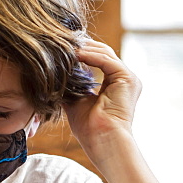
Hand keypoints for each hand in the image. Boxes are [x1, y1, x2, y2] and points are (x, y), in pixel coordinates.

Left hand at [63, 39, 141, 161]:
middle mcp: (124, 79)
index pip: (98, 59)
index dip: (81, 52)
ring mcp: (128, 78)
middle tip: (61, 41)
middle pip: (102, 52)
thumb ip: (71, 86)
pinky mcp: (127, 78)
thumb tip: (54, 75)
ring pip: (104, 53)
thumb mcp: (76, 102)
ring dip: (83, 49)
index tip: (62, 48)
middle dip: (82, 46)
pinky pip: (105, 60)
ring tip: (65, 46)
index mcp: (116, 84)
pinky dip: (88, 56)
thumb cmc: (90, 129)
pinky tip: (74, 54)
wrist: (103, 141)